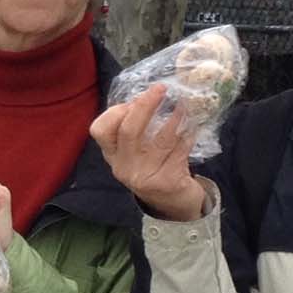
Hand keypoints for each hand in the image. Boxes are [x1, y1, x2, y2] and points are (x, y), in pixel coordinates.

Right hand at [89, 90, 204, 221]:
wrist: (173, 204)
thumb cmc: (155, 167)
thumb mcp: (138, 151)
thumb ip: (138, 127)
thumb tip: (150, 95)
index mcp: (113, 156)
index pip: (100, 130)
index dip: (116, 111)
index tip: (135, 99)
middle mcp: (124, 167)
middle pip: (128, 130)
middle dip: (145, 105)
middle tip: (161, 88)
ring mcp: (144, 177)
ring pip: (160, 139)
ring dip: (175, 117)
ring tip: (184, 105)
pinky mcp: (167, 182)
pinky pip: (180, 150)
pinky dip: (188, 135)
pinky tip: (192, 127)